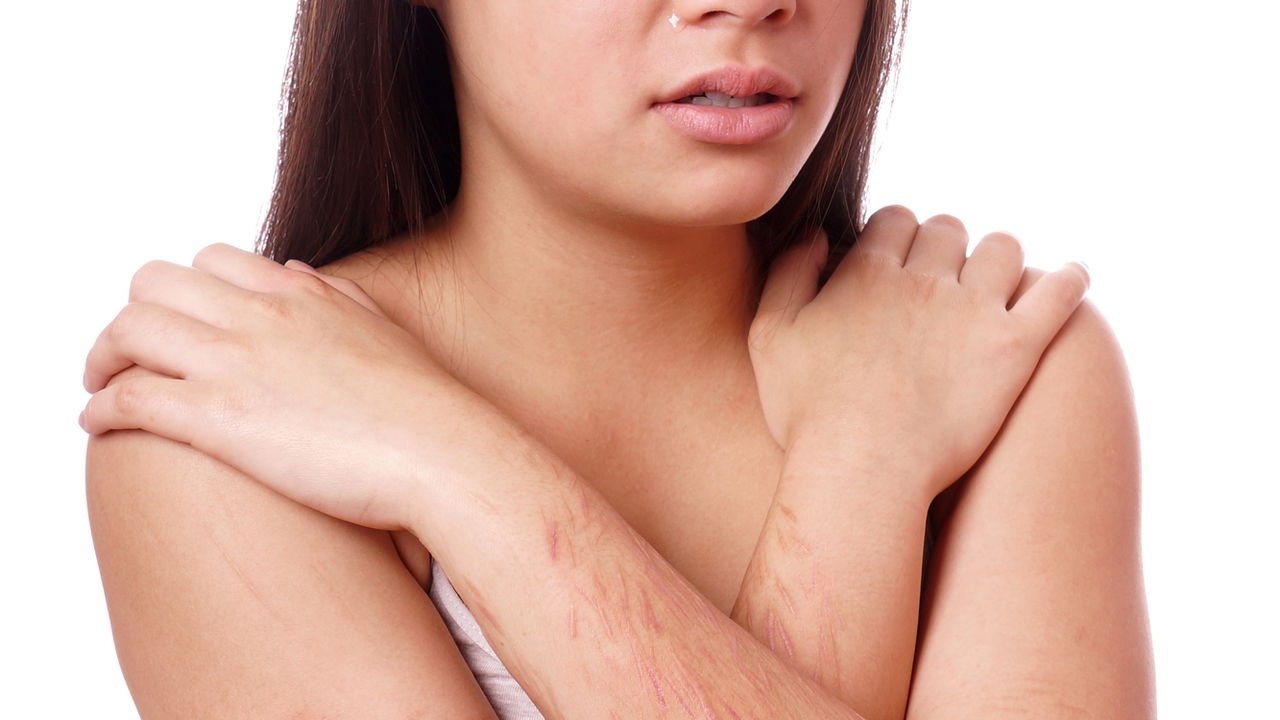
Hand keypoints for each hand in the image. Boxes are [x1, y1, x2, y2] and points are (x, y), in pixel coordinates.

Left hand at [79, 243, 492, 530]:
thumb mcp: (384, 331)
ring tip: (101, 385)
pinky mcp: (218, 419)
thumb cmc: (426, 408)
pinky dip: (99, 408)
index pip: (209, 261)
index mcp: (301, 294)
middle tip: (129, 355)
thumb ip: (336, 298)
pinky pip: (128, 399)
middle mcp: (260, 317)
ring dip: (103, 357)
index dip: (183, 293)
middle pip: (153, 284)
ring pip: (127, 331)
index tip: (180, 326)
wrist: (444, 455)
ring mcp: (236, 364)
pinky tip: (98, 425)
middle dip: (133, 316)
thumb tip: (297, 273)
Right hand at [748, 206, 1089, 500]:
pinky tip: (1073, 278)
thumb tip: (818, 235)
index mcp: (868, 272)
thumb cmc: (808, 414)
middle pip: (949, 230)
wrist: (861, 472)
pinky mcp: (1015, 348)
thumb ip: (789, 274)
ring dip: (998, 259)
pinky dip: (1071, 279)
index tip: (898, 262)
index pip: (896, 220)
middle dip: (945, 246)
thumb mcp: (771, 335)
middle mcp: (925, 280)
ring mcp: (974, 311)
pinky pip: (1058, 294)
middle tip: (943, 280)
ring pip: (1004, 250)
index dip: (897, 236)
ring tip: (995, 286)